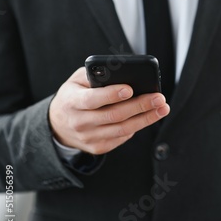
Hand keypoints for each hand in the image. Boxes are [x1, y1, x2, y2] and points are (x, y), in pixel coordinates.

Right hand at [49, 67, 169, 154]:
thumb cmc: (73, 95)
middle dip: (139, 106)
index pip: (92, 100)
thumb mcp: (76, 80)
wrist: (58, 124)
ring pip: (122, 130)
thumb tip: (120, 73)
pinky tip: (148, 116)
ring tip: (162, 108)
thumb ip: (95, 74)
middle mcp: (79, 122)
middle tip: (158, 98)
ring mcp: (89, 138)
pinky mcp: (98, 147)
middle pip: (113, 115)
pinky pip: (122, 137)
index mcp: (72, 102)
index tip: (129, 89)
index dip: (111, 95)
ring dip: (145, 119)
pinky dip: (136, 126)